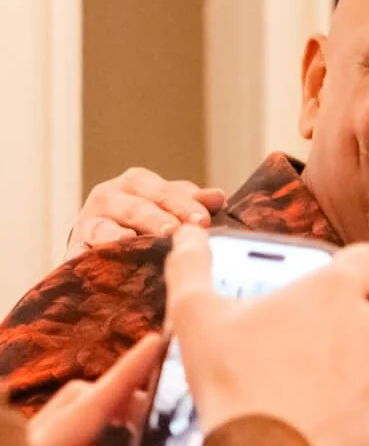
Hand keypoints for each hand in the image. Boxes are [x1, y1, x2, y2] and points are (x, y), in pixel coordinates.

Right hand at [67, 167, 225, 254]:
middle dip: (157, 220)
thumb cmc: (148, 220)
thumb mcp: (170, 206)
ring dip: (118, 236)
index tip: (204, 222)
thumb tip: (217, 197)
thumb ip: (192, 202)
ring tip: (132, 242)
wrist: (102, 242)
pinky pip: (80, 253)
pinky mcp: (73, 249)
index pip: (165, 192)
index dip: (185, 206)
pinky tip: (100, 263)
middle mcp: (109, 197)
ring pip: (104, 228)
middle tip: (175, 233)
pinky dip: (87, 257)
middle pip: (136, 208)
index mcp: (137, 182)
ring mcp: (87, 223)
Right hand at [163, 226, 368, 445]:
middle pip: (363, 318)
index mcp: (335, 290)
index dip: (355, 270)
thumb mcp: (196, 315)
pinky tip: (326, 421)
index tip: (333, 289)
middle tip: (294, 354)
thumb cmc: (230, 380)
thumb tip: (188, 233)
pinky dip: (361, 412)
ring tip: (305, 392)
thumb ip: (192, 266)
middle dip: (336, 332)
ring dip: (350, 372)